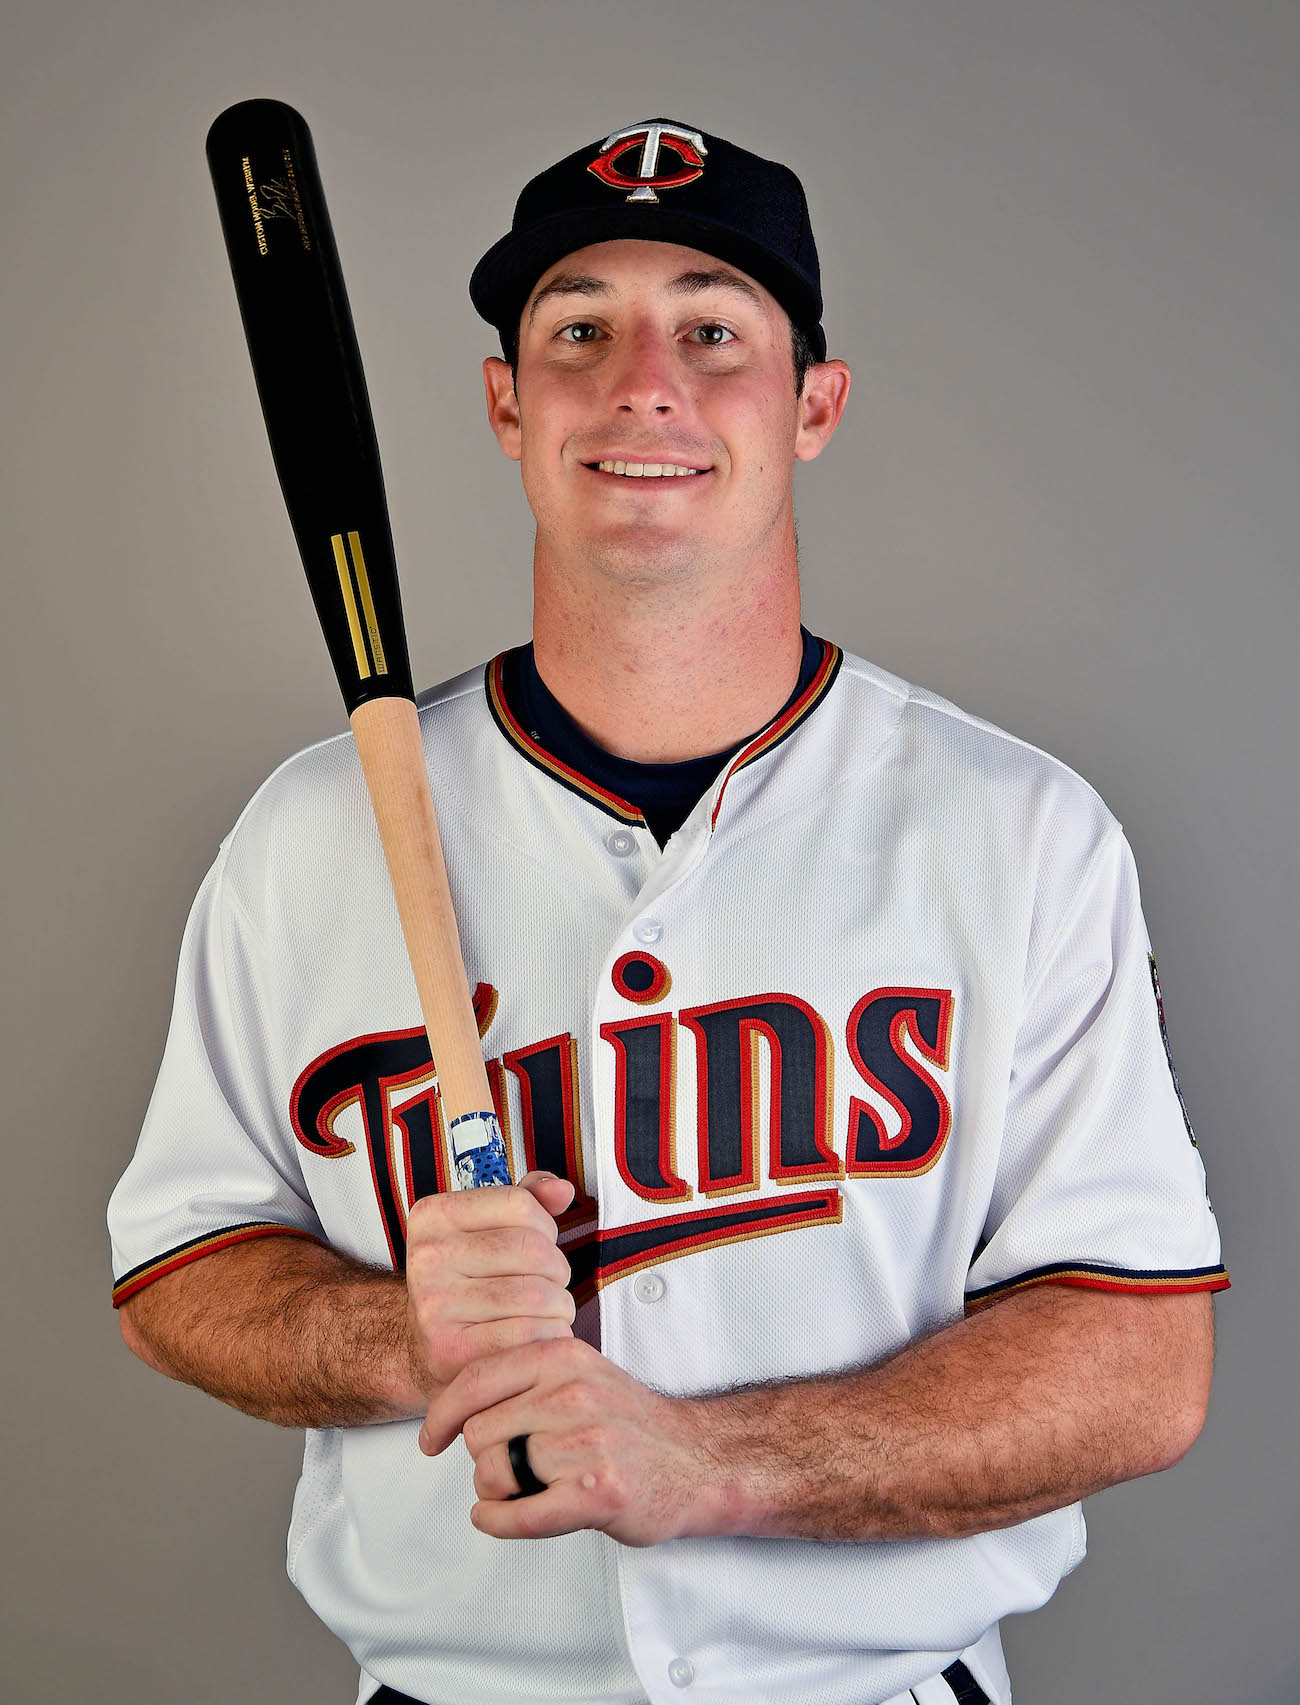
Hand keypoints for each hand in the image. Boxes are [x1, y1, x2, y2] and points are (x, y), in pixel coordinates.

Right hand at [403, 1170, 577, 1401]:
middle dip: (558, 1269)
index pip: (520, 1203)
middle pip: (532, 1249)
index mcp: (434, 1215)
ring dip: (560, 1306)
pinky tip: (538, 1337)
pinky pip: (529, 1334)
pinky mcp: (449, 1350)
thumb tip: (562, 1189)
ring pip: (537, 1295)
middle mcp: (427, 1256)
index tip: (538, 1246)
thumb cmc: (469, 1281)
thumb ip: (528, 1201)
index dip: (546, 1227)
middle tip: (550, 1285)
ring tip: (547, 1312)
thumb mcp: (488, 1230)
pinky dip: (551, 1336)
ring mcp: (434, 1304)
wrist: (425, 1346)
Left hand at [417, 1335, 730, 1545]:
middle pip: (478, 1434)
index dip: (441, 1415)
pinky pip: (517, 1516)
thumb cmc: (627, 1423)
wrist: (694, 1461)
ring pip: (494, 1474)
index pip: (474, 1380)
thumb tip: (453, 1404)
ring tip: (527, 1489)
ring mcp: (586, 1442)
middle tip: (511, 1469)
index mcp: (561, 1355)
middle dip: (484, 1459)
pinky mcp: (597, 1492)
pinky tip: (500, 1517)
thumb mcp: (578, 1373)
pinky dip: (497, 1522)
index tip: (431, 1439)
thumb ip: (523, 1378)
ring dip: (497, 1492)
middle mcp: (572, 1392)